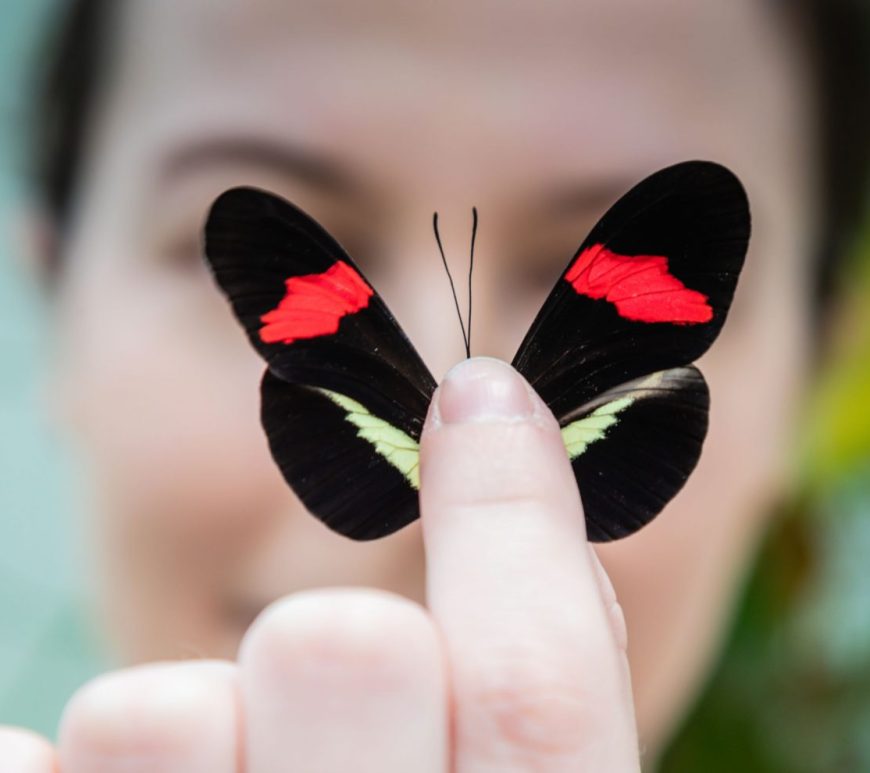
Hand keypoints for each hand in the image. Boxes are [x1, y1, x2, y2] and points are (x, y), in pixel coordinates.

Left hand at [2, 358, 639, 770]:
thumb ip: (531, 686)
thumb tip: (521, 492)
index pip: (538, 681)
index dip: (513, 511)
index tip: (483, 398)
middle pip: (343, 654)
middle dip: (336, 633)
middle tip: (323, 680)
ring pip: (157, 712)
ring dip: (184, 724)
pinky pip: (27, 770)